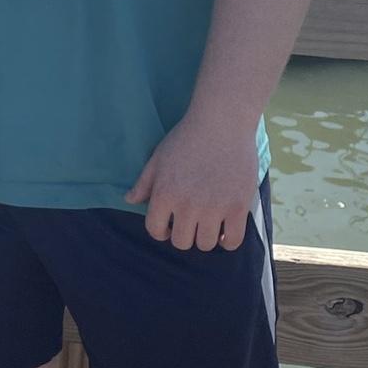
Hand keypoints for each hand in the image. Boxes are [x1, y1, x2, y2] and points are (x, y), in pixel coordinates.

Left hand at [124, 114, 257, 251]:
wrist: (221, 123)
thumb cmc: (186, 138)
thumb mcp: (158, 158)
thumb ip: (144, 183)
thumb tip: (129, 201)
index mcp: (165, 194)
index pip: (155, 231)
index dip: (160, 230)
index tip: (169, 225)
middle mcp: (187, 206)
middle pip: (182, 243)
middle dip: (183, 234)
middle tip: (189, 221)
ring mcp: (214, 209)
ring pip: (206, 244)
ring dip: (205, 236)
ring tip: (207, 222)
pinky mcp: (238, 208)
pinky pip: (233, 242)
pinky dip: (228, 241)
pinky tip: (225, 228)